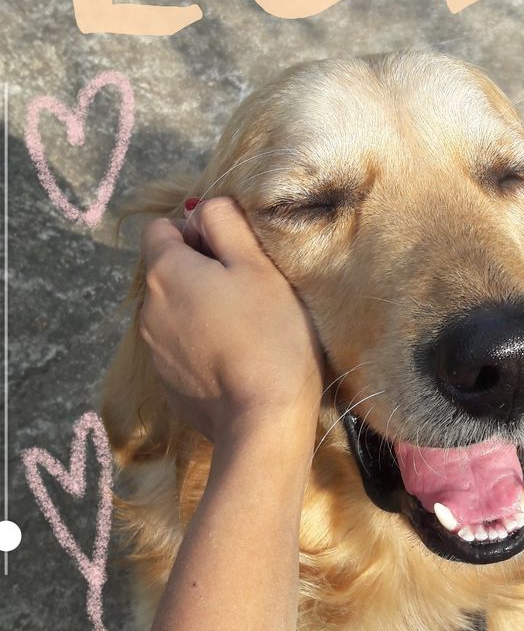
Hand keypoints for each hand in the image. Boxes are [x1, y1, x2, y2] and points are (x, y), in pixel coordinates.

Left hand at [139, 197, 323, 445]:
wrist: (263, 421)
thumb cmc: (269, 335)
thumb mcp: (256, 264)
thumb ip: (224, 222)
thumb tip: (203, 208)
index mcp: (164, 271)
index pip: (161, 228)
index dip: (198, 232)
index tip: (234, 255)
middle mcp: (147, 309)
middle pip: (168, 271)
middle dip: (201, 272)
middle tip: (248, 291)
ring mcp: (154, 351)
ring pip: (175, 311)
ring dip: (202, 309)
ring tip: (246, 328)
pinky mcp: (168, 384)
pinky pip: (182, 348)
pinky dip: (203, 346)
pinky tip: (238, 360)